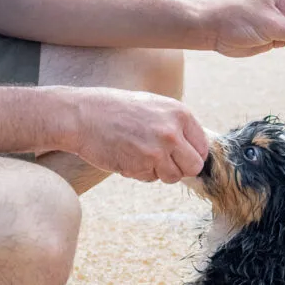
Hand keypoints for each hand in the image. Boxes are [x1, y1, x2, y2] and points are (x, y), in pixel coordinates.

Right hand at [59, 88, 210, 183]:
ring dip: (159, 172)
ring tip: (140, 155)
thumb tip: (194, 150)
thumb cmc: (115, 109)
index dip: (192, 154)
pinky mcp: (141, 166)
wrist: (82, 115)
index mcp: (179, 113)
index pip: (203, 146)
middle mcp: (172, 132)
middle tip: (163, 162)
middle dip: (180, 168)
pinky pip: (150, 179)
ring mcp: (157, 151)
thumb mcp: (152, 106)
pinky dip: (140, 173)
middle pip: (194, 166)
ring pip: (173, 177)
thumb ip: (175, 124)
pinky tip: (126, 156)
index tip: (180, 156)